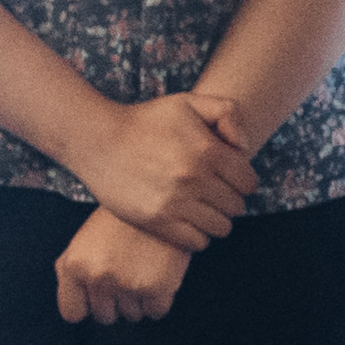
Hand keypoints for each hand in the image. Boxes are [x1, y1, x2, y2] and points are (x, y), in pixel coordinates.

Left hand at [53, 205, 192, 326]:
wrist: (159, 200)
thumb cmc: (119, 221)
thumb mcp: (82, 241)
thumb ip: (68, 273)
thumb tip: (75, 306)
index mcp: (75, 266)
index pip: (73, 313)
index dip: (87, 306)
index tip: (97, 297)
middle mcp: (98, 278)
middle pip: (104, 316)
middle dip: (114, 303)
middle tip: (125, 280)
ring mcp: (128, 284)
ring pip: (131, 316)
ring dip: (138, 301)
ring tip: (144, 274)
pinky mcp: (158, 287)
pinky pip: (156, 312)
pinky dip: (159, 301)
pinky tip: (159, 279)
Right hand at [72, 89, 258, 247]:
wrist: (96, 139)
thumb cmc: (145, 120)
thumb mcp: (189, 102)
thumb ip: (228, 113)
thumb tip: (244, 149)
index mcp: (208, 152)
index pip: (249, 183)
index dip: (243, 181)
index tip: (229, 178)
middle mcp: (194, 179)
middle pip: (236, 207)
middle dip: (229, 199)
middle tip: (213, 192)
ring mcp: (175, 203)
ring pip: (221, 227)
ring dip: (216, 219)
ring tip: (202, 208)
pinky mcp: (156, 221)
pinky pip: (197, 242)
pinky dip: (198, 235)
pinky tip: (188, 221)